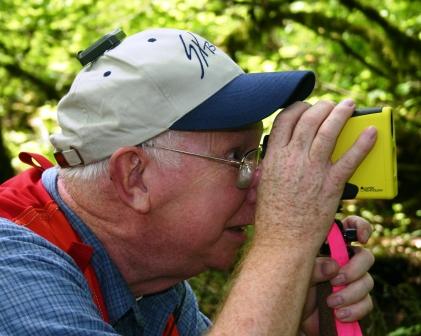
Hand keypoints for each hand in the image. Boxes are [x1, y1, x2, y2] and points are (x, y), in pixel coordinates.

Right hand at [256, 100, 376, 247]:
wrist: (282, 240)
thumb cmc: (272, 217)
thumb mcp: (265, 183)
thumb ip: (274, 164)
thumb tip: (282, 154)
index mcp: (274, 157)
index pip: (285, 119)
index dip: (297, 108)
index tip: (305, 107)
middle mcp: (293, 158)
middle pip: (309, 119)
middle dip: (322, 106)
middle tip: (329, 105)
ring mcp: (313, 170)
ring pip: (329, 131)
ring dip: (341, 114)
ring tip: (349, 106)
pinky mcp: (331, 184)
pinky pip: (350, 159)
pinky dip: (363, 144)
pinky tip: (371, 133)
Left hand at [300, 216, 374, 335]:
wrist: (292, 320)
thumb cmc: (290, 289)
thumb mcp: (296, 275)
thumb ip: (313, 268)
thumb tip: (334, 266)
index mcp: (327, 248)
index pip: (349, 227)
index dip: (359, 227)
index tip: (361, 238)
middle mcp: (342, 262)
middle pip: (365, 256)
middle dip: (355, 269)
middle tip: (336, 280)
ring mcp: (350, 281)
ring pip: (367, 281)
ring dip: (351, 293)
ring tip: (330, 303)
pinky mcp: (355, 302)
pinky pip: (366, 303)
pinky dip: (355, 310)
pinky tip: (339, 314)